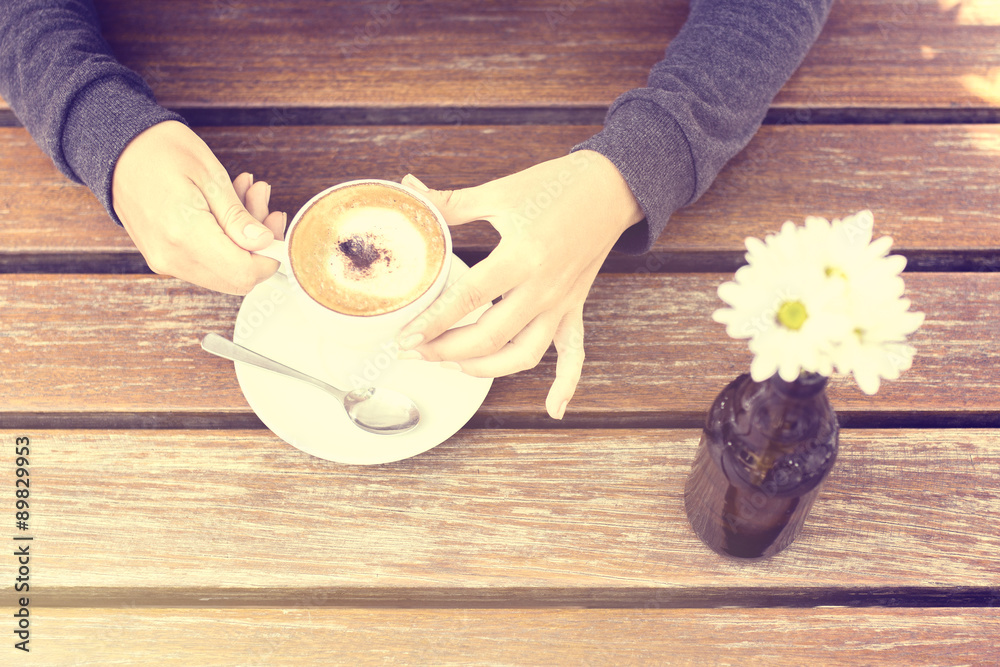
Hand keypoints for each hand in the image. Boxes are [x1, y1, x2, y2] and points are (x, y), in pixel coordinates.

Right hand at [111, 120, 285, 294]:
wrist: (115, 146)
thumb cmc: (159, 150)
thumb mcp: (210, 175)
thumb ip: (238, 217)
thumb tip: (264, 243)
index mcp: (184, 235)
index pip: (243, 273)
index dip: (269, 257)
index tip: (276, 228)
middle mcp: (171, 257)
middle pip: (236, 278)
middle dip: (258, 246)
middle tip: (262, 204)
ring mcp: (164, 260)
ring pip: (222, 270)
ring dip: (242, 239)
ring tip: (245, 194)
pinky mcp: (162, 256)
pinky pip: (205, 261)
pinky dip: (224, 240)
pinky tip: (226, 206)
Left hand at [397, 150, 642, 418]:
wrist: (611, 187)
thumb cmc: (555, 186)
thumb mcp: (500, 192)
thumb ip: (451, 202)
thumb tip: (409, 190)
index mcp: (521, 255)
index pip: (468, 297)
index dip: (434, 321)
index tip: (405, 337)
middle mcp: (542, 287)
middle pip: (489, 336)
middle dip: (446, 350)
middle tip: (416, 350)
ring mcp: (560, 303)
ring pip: (523, 354)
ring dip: (486, 369)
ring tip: (453, 365)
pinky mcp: (574, 308)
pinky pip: (573, 355)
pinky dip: (565, 385)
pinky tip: (553, 410)